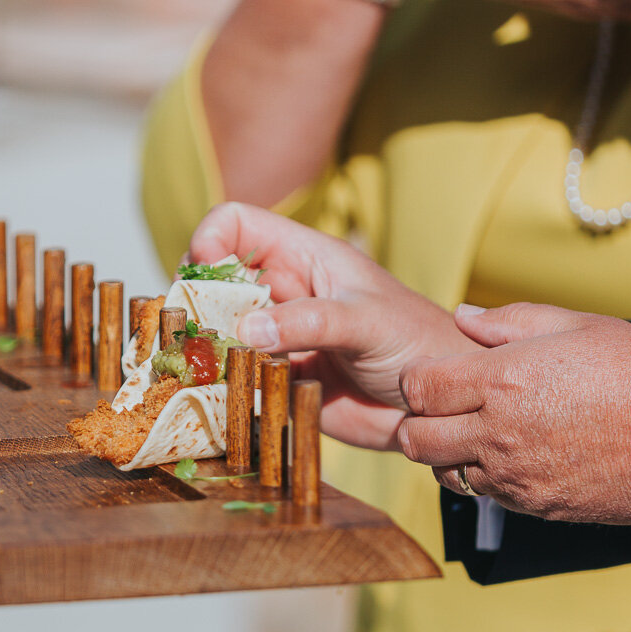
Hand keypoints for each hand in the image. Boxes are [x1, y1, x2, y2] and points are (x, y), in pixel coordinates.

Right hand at [188, 203, 478, 448]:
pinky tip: (221, 397)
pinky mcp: (273, 381)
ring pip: (215, 332)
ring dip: (203, 349)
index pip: (235, 224)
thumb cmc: (418, 343)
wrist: (437, 407)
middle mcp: (280, 294)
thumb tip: (246, 330)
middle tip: (193, 333)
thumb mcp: (368, 322)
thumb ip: (310, 321)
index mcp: (302, 257)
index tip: (200, 269)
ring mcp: (274, 337)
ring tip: (203, 369)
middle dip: (195, 302)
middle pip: (211, 281)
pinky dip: (218, 387)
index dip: (209, 238)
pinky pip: (231, 378)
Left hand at [397, 302, 630, 523]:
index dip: (419, 382)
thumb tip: (462, 316)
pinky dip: (489, 479)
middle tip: (444, 412)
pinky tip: (519, 458)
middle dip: (419, 424)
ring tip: (483, 435)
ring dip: (451, 456)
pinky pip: (488, 496)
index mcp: (502, 379)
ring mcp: (516, 476)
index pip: (418, 388)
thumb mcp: (577, 325)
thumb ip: (509, 321)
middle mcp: (498, 432)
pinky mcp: (537, 506)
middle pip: (415, 440)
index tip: (438, 377)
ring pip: (445, 474)